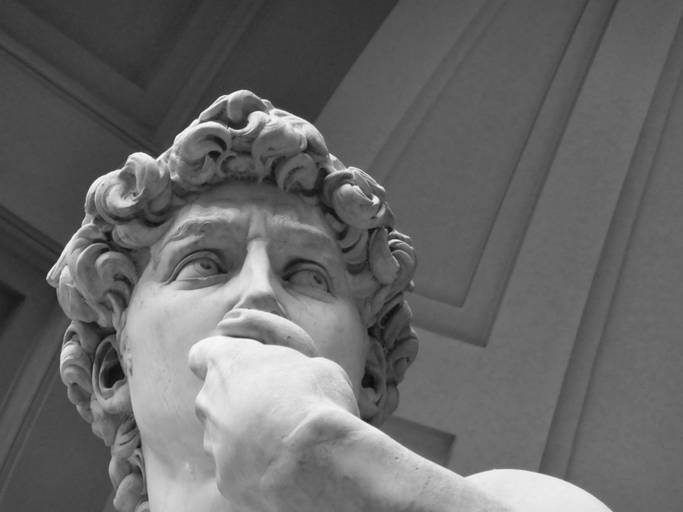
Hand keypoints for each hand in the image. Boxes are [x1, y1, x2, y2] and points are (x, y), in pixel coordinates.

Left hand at [188, 308, 358, 510]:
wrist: (313, 459)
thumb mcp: (316, 365)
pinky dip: (257, 468)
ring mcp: (213, 442)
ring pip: (225, 435)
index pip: (201, 354)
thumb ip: (289, 368)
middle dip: (239, 399)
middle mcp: (209, 400)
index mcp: (227, 362)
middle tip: (278, 407)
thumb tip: (297, 380)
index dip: (222, 360)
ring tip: (287, 442)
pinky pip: (239, 468)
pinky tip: (285, 469)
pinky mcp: (225, 478)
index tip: (244, 367)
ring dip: (248, 435)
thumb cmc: (315, 399)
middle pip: (214, 396)